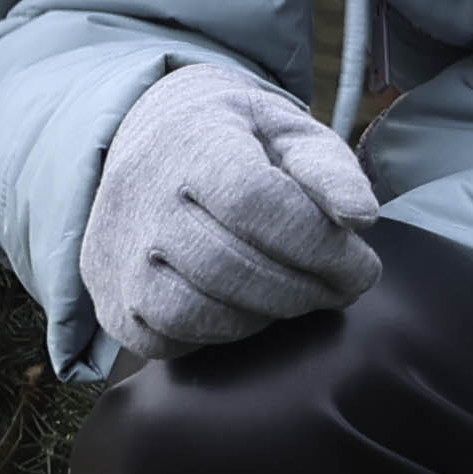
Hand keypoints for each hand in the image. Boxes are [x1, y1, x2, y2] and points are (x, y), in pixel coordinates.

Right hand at [78, 59, 379, 369]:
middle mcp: (141, 198)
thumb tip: (360, 217)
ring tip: (296, 297)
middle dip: (302, 289)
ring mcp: (118, 253)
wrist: (156, 140)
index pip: (256, 203)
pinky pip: (162, 341)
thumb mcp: (290, 132)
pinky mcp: (109, 299)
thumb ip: (330, 169)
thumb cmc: (242, 142)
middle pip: (227, 265)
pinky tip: (246, 309)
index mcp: (194, 143)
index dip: (320, 246)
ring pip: (192, 311)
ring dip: (262, 317)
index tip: (363, 267)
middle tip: (339, 291)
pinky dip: (215, 336)